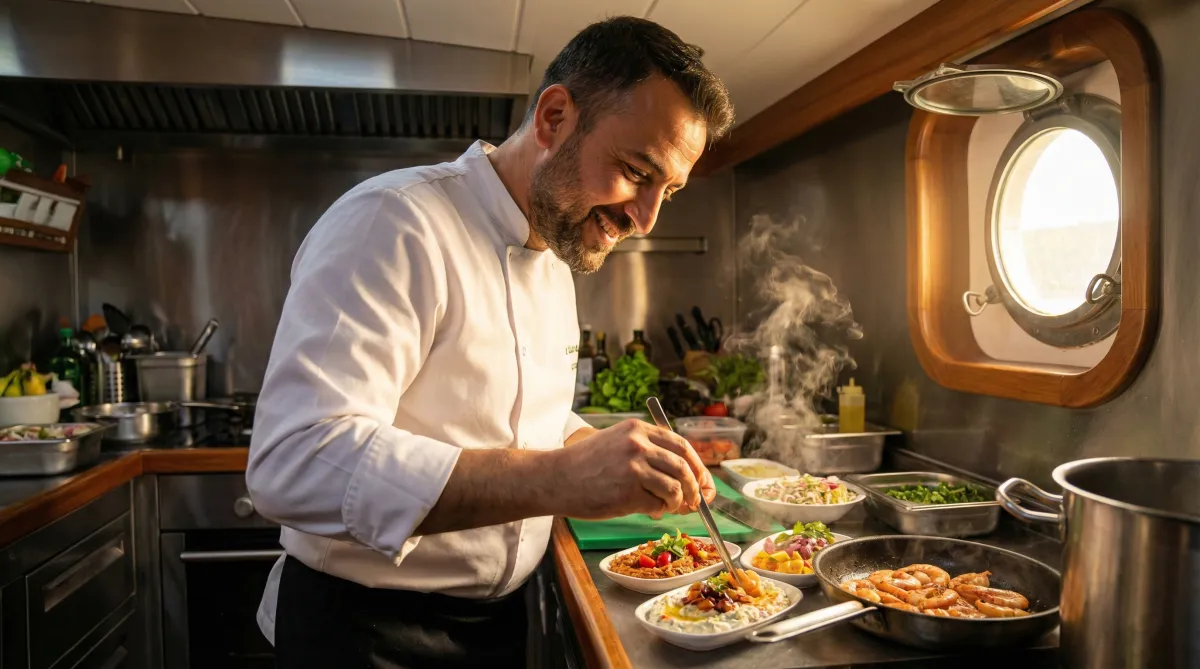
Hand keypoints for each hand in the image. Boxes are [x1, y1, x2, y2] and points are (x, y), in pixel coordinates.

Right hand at [549, 419, 714, 519]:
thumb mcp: (616, 443)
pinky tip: (646, 510)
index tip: (703, 482)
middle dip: (696, 487)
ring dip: (676, 502)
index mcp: (638, 429)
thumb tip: (685, 478)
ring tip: (663, 507)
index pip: (681, 446)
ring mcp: (635, 467)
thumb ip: (647, 452)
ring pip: (675, 488)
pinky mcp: (629, 491)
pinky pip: (658, 504)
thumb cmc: (585, 466)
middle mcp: (639, 443)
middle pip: (685, 466)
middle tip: (695, 501)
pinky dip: (659, 511)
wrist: (555, 479)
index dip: (698, 466)